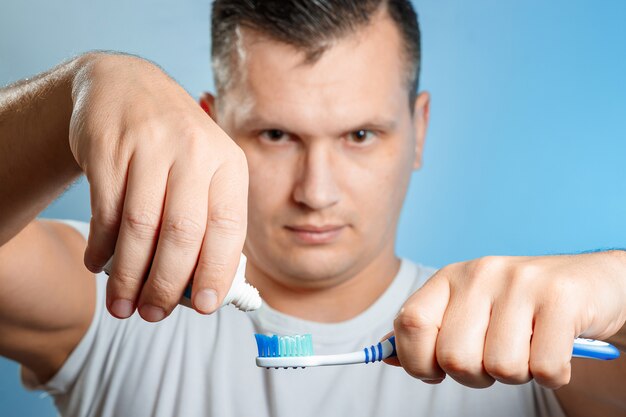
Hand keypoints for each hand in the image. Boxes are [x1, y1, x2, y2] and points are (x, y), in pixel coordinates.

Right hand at [69, 53, 247, 321]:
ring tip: (122, 305)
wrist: (126, 87)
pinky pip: (105, 211)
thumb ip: (210, 222)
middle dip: (166, 284)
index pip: (228, 227)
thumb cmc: (174, 148)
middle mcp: (194, 151)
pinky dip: (102, 247)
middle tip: (153, 315)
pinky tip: (99, 265)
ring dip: (129, 275)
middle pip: (184, 233)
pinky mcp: (109, 147)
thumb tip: (204, 289)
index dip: (216, 271)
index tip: (204, 307)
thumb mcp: (206, 171)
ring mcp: (151, 146)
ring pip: (141, 228)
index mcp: (228, 163)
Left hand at [388, 252, 625, 388]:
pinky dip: (552, 375)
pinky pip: (545, 369)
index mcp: (451, 277)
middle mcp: (481, 273)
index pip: (410, 323)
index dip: (417, 361)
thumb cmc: (520, 307)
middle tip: (493, 361)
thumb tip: (384, 355)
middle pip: (454, 357)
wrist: (590, 283)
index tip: (435, 372)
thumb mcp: (468, 310)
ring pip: (500, 367)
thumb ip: (429, 331)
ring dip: (516, 375)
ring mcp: (522, 282)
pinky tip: (556, 350)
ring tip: (527, 349)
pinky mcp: (561, 298)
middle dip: (473, 376)